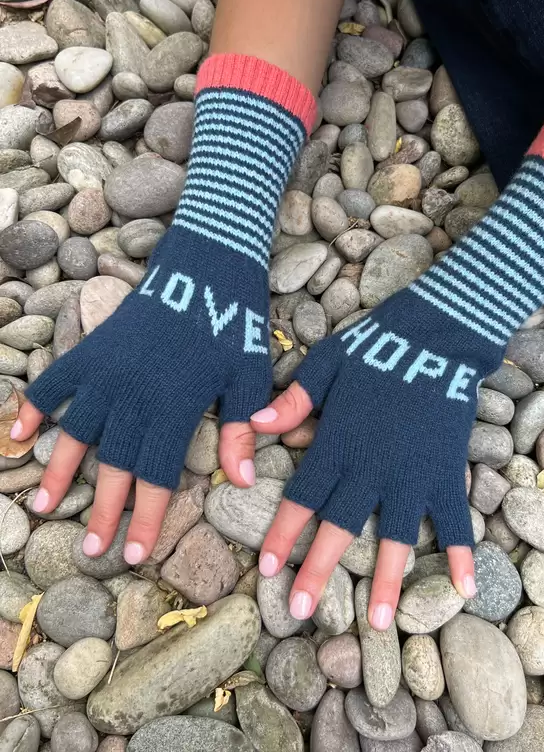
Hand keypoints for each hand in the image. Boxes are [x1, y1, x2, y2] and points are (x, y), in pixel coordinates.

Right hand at [14, 228, 272, 563]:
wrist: (205, 262)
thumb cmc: (234, 320)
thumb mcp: (249, 376)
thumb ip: (239, 429)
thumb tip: (244, 481)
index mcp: (174, 406)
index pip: (155, 474)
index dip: (146, 517)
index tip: (136, 553)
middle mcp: (133, 394)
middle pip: (114, 463)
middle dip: (105, 509)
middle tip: (94, 549)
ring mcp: (106, 370)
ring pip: (76, 431)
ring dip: (59, 470)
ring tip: (45, 507)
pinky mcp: (92, 348)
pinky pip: (54, 382)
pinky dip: (34, 408)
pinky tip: (19, 435)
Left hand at [252, 293, 491, 631]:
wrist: (437, 335)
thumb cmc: (375, 345)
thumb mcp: (325, 365)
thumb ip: (291, 401)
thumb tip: (252, 425)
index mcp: (337, 443)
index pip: (302, 498)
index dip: (281, 534)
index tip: (266, 568)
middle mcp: (370, 467)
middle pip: (338, 526)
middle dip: (316, 570)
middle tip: (300, 609)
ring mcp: (411, 473)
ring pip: (395, 536)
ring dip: (383, 579)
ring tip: (375, 623)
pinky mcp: (446, 471)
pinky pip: (454, 518)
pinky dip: (461, 552)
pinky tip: (465, 590)